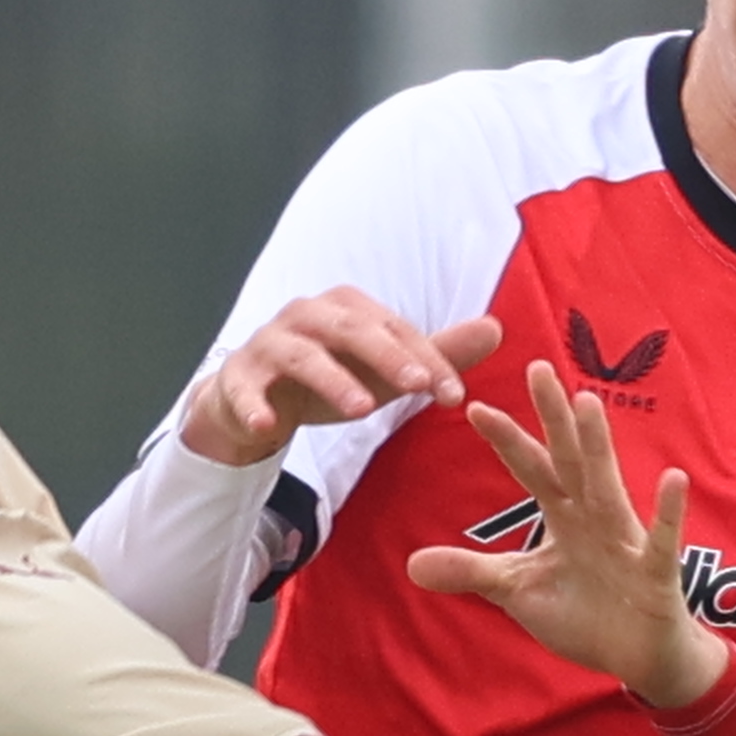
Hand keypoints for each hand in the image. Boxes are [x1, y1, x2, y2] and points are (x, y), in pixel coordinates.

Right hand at [175, 287, 492, 468]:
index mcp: (347, 308)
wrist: (254, 399)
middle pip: (351, 330)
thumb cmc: (329, 378)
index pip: (395, 330)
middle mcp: (308, 315)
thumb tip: (497, 329)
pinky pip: (244, 389)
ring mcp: (269, 343)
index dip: (428, 360)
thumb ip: (435, 353)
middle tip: (418, 387)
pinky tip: (265, 427)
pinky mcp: (238, 376)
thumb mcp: (384, 370)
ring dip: (331, 380)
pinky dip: (252, 406)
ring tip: (360, 410)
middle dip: (387, 357)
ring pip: (302, 356)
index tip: (456, 396)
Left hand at [405, 360, 724, 712]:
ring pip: (608, 485)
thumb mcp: (519, 591)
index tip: (474, 406)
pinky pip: (661, 539)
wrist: (639, 657)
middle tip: (537, 367)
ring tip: (587, 402)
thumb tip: (412, 564)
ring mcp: (626, 539)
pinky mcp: (655, 570)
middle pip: (569, 458)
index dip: (505, 440)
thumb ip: (473, 573)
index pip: (531, 469)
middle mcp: (594, 516)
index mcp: (564, 516)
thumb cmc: (585, 615)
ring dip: (598, 446)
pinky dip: (668, 512)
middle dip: (553, 416)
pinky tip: (672, 479)